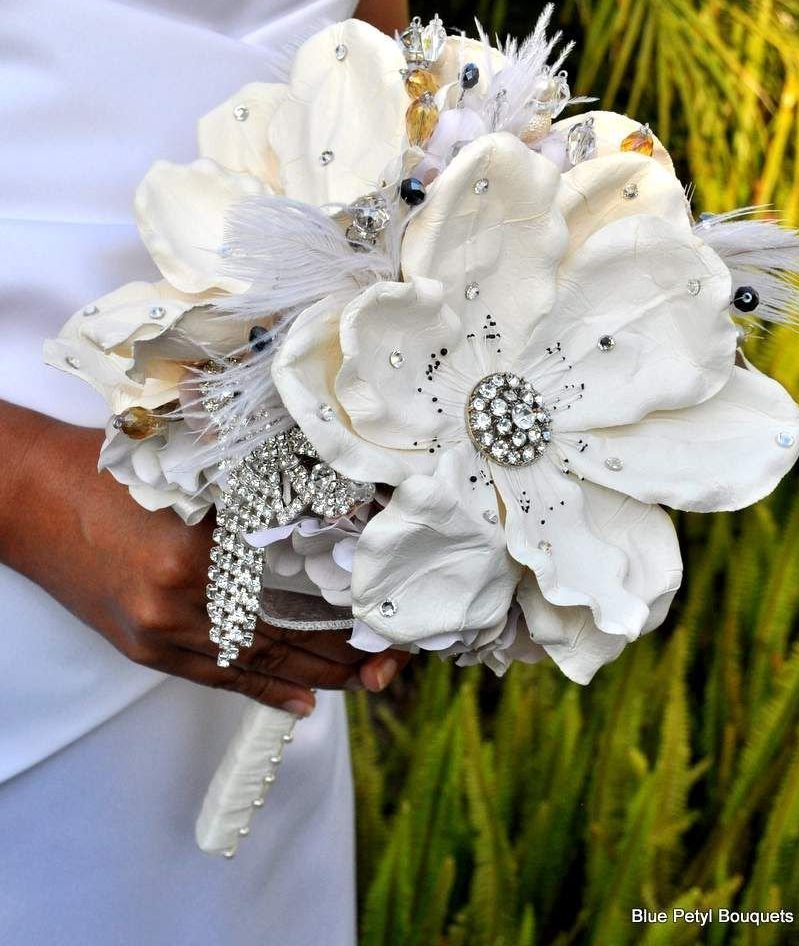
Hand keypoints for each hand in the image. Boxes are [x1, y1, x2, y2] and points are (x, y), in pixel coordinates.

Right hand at [0, 402, 407, 715]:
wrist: (28, 497)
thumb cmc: (111, 470)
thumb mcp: (191, 472)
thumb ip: (253, 499)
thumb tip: (324, 515)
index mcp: (198, 551)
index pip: (292, 588)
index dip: (340, 605)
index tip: (380, 611)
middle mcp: (179, 601)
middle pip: (279, 635)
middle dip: (335, 652)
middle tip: (386, 658)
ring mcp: (157, 631)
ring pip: (252, 662)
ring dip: (308, 676)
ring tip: (358, 682)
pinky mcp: (141, 646)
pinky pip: (212, 677)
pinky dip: (259, 690)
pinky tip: (300, 705)